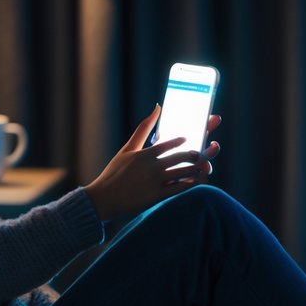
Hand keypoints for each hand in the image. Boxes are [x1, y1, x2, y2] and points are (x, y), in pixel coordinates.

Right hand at [84, 106, 221, 219]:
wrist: (104, 198)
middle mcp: (152, 166)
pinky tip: (193, 182)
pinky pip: (178, 188)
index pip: (170, 144)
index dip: (182, 142)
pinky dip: (189, 184)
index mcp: (145, 153)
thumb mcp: (128, 148)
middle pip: (181, 158)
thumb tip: (157, 107)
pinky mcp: (156, 196)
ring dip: (195, 170)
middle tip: (199, 155)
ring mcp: (155, 181)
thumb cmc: (115, 171)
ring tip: (201, 168)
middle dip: (194, 156)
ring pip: (183, 172)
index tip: (187, 141)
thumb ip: (143, 128)